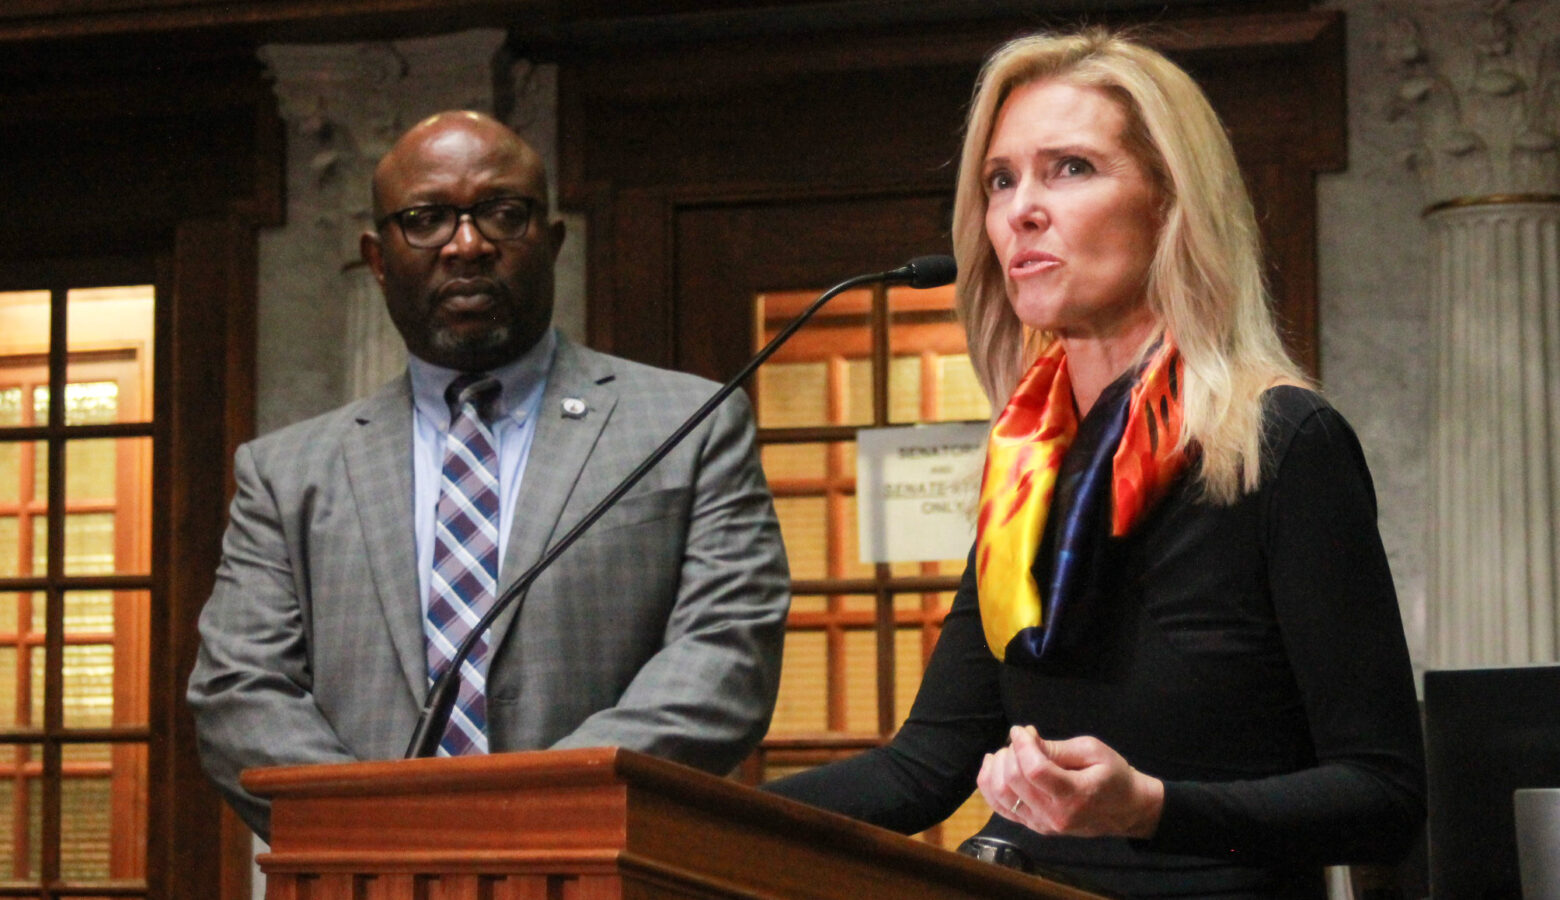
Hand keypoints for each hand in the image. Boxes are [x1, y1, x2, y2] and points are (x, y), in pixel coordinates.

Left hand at [977, 725, 1163, 838]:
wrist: (1126, 810)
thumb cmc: (1114, 776)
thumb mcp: (1093, 751)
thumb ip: (1057, 748)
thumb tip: (1026, 738)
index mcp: (1074, 795)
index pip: (1034, 770)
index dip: (1021, 745)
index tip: (1019, 730)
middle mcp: (1054, 815)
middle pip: (1013, 782)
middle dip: (1008, 754)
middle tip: (1019, 740)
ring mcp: (1041, 824)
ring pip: (1000, 796)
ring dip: (996, 768)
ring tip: (1007, 752)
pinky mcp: (1033, 826)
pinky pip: (1000, 807)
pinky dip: (990, 784)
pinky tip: (994, 766)